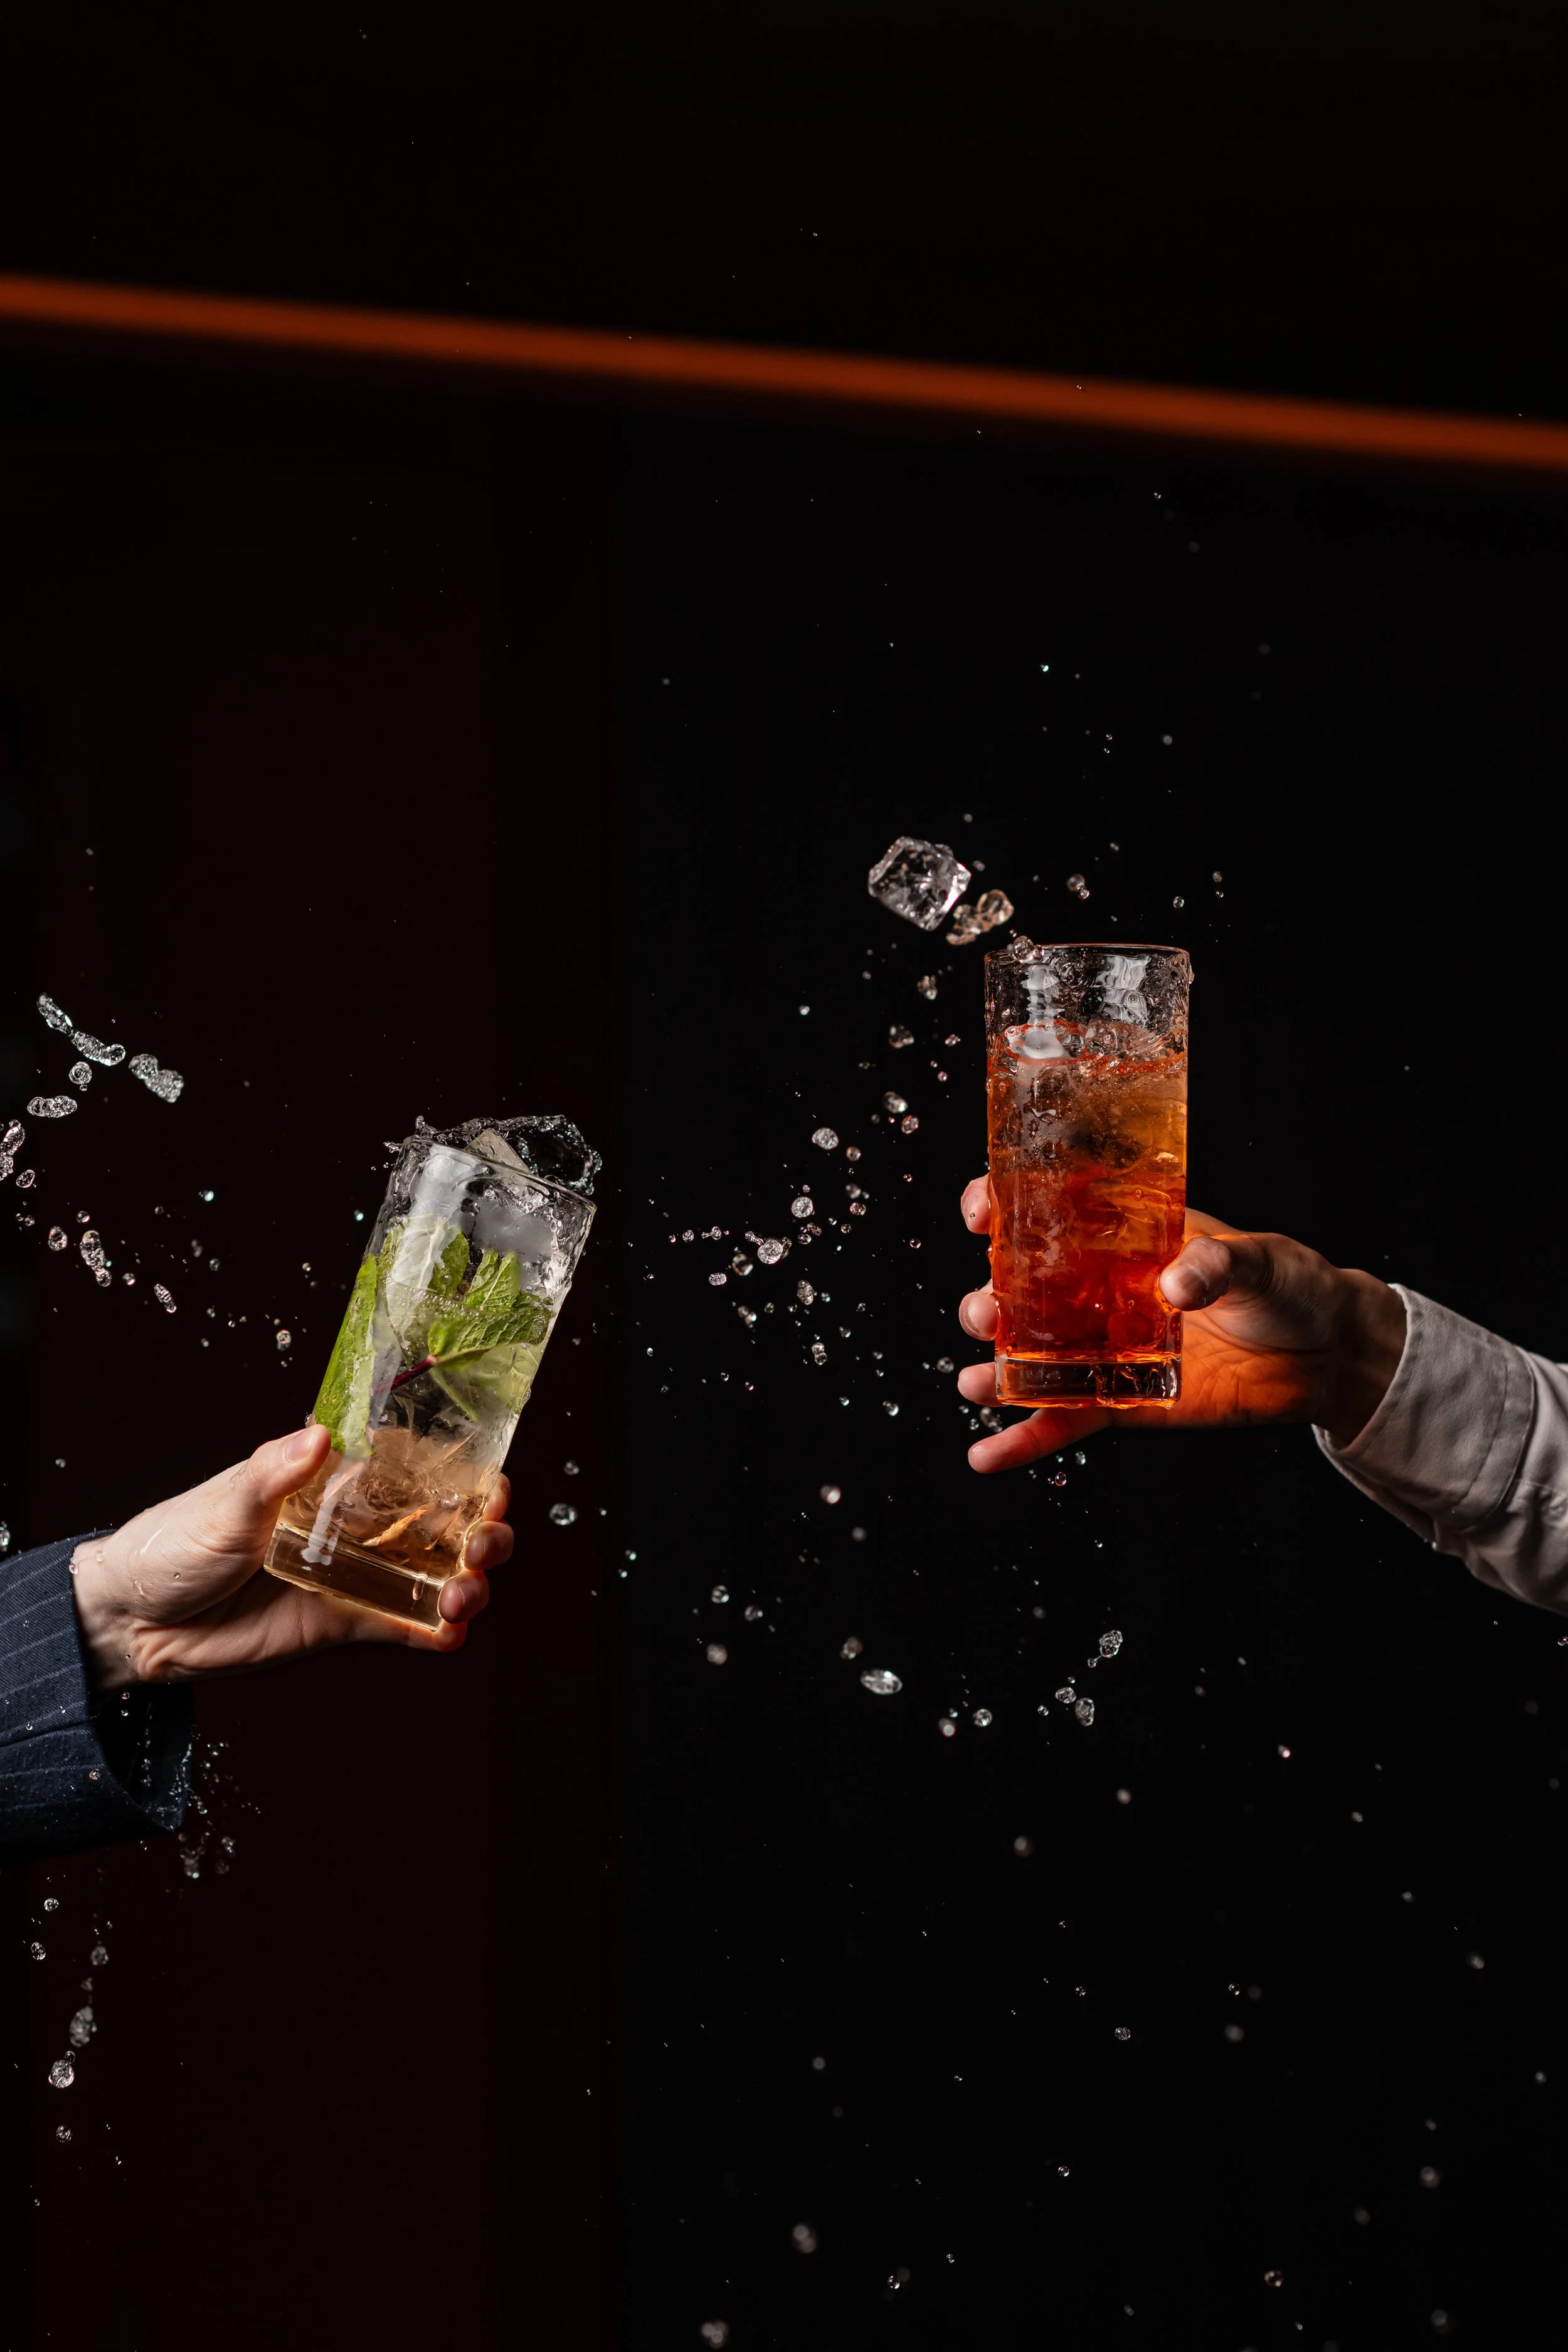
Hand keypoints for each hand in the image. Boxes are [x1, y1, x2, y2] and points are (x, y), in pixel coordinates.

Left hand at [70, 1425, 512, 1689]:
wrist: (131, 1620)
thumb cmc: (169, 1544)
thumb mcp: (221, 1503)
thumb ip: (273, 1474)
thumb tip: (317, 1436)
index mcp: (330, 1481)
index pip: (411, 1468)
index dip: (462, 1474)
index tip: (491, 1483)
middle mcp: (352, 1526)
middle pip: (438, 1524)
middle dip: (480, 1532)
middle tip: (487, 1543)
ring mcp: (350, 1576)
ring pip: (429, 1576)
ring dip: (463, 1584)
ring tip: (466, 1595)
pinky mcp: (338, 1623)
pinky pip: (397, 1626)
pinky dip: (430, 1631)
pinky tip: (449, 1634)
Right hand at [955, 1177, 1406, 1473]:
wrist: (1327, 1357)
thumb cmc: (1292, 1286)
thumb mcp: (1259, 1260)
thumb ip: (1216, 1265)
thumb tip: (1173, 1286)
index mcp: (1123, 1236)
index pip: (1046, 1210)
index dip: (1001, 1206)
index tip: (981, 1215)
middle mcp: (1100, 1290)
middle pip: (1020, 1290)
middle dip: (986, 1300)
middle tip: (984, 1311)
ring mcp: (1106, 1348)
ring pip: (1030, 1359)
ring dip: (993, 1371)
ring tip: (977, 1383)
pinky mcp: (1122, 1401)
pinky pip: (1065, 1421)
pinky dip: (1025, 1439)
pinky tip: (986, 1455)